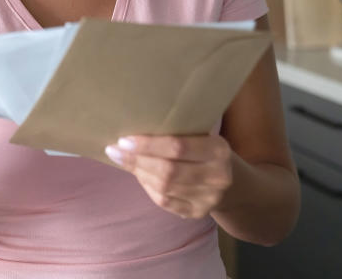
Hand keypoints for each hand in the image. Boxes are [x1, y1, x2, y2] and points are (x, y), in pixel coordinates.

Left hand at [105, 134, 232, 218]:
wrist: (227, 179)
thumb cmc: (202, 148)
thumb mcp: (198, 135)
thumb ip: (175, 131)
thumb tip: (131, 128)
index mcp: (219, 150)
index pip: (178, 147)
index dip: (148, 145)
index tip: (124, 140)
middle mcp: (218, 176)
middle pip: (168, 170)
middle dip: (137, 160)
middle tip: (114, 150)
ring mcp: (209, 198)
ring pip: (164, 187)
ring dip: (139, 172)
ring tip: (123, 160)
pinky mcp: (198, 213)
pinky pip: (165, 201)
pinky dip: (147, 186)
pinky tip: (139, 175)